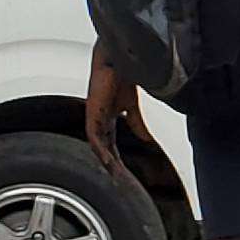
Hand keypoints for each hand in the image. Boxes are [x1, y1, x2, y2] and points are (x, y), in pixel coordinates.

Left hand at [85, 49, 145, 176]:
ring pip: (98, 145)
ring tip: (116, 175)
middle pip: (104, 148)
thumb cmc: (122, 74)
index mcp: (108, 117)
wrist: (117, 57)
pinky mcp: (92, 110)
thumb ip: (137, 123)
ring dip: (107, 161)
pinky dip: (101, 149)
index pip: (111, 144)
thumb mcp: (132, 105)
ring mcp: (94, 115)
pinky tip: (107, 159)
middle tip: (120, 181)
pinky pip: (94, 135)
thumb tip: (146, 139)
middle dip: (113, 166)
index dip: (118, 159)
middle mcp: (99, 118)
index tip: (125, 174)